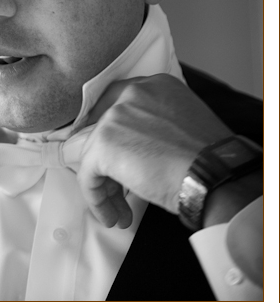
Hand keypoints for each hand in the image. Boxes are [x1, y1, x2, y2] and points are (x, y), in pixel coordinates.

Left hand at [76, 74, 232, 227]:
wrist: (214, 175)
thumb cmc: (209, 160)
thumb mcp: (182, 125)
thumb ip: (153, 125)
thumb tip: (131, 150)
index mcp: (153, 87)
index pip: (116, 106)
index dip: (110, 136)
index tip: (110, 158)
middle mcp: (130, 96)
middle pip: (103, 133)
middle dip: (109, 167)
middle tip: (120, 192)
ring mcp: (114, 118)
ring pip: (95, 157)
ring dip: (107, 188)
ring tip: (120, 212)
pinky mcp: (103, 145)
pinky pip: (88, 176)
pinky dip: (97, 199)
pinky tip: (113, 216)